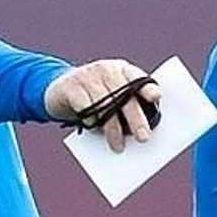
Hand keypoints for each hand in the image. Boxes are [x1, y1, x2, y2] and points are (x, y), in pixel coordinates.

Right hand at [45, 59, 160, 152]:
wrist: (59, 88)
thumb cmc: (94, 96)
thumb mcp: (112, 94)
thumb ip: (126, 105)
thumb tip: (140, 132)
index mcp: (122, 69)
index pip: (138, 78)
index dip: (147, 88)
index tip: (156, 98)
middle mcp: (106, 69)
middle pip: (124, 94)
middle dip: (135, 118)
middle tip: (143, 137)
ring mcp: (87, 76)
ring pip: (105, 105)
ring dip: (113, 129)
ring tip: (118, 146)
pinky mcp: (70, 86)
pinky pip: (85, 107)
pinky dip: (92, 122)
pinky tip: (95, 130)